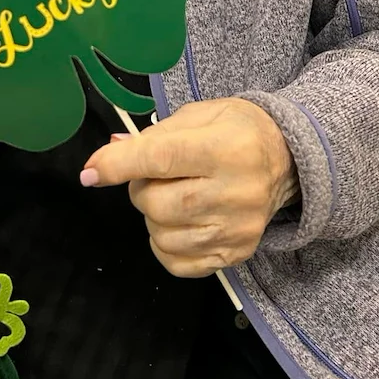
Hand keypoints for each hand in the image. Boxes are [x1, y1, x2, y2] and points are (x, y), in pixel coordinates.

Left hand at [81, 99, 297, 277]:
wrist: (288, 159)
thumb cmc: (237, 130)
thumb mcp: (199, 115)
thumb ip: (153, 135)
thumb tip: (109, 154)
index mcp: (225, 148)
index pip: (160, 158)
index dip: (118, 166)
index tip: (90, 172)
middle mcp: (236, 192)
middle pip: (157, 204)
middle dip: (141, 190)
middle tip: (155, 176)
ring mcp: (237, 229)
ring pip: (163, 236)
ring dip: (152, 217)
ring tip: (172, 196)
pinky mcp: (237, 253)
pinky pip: (178, 263)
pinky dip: (164, 244)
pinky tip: (177, 222)